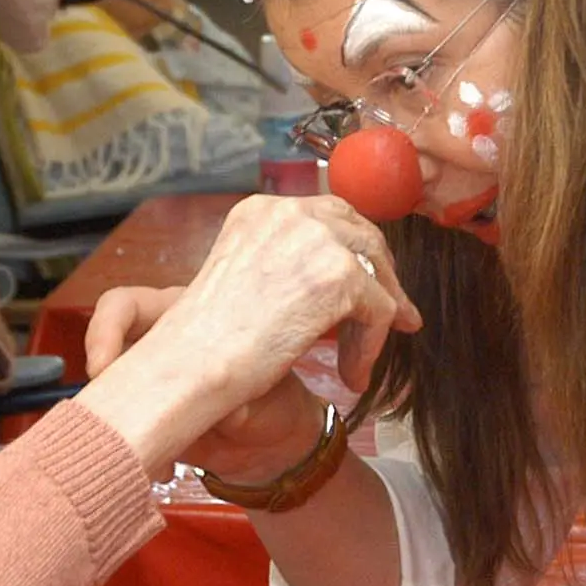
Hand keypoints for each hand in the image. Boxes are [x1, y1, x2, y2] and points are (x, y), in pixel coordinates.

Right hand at [74, 195, 421, 469]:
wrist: (194, 362)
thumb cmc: (208, 338)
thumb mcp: (245, 276)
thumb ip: (287, 263)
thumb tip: (345, 277)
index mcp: (262, 209)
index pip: (329, 216)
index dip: (354, 252)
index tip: (369, 284)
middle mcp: (292, 213)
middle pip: (361, 235)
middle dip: (380, 275)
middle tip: (392, 314)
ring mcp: (319, 241)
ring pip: (376, 275)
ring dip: (377, 319)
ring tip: (361, 359)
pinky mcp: (341, 276)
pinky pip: (380, 312)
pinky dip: (370, 348)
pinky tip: (351, 375)